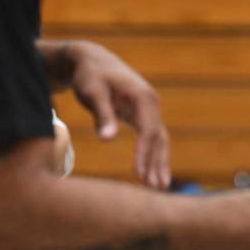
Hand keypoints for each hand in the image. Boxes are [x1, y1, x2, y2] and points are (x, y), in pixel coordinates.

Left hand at [36, 39, 170, 188]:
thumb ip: (103, 116)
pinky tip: (151, 172)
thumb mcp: (93, 93)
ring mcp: (148, 108)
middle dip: (158, 162)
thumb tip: (108, 140)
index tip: (139, 174)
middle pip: (158, 137)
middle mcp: (151, 102)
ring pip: (159, 138)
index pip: (149, 130)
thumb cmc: (90, 76)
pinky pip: (152, 137)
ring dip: (159, 161)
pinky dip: (152, 154)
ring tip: (159, 186)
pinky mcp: (142, 114)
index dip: (144, 153)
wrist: (91, 60)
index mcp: (143, 96)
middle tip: (156, 188)